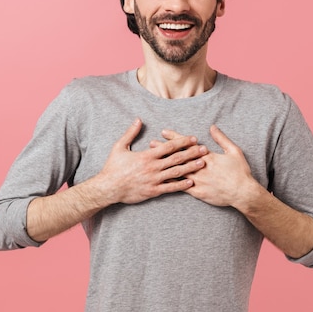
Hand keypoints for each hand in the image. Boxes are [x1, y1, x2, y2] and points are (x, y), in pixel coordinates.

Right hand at [93, 119, 207, 204]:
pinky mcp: (153, 191)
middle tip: (204, 149)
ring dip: (191, 167)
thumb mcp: (119, 147)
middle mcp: (152, 167)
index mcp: (146, 155)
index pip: (169, 146)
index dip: (182, 142)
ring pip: (176, 172)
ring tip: (202, 163)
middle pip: (176, 158)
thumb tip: (138, 120)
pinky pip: (170, 188)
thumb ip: (130, 133)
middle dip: (192, 153)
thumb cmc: (113, 167)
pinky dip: (181, 185)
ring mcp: (154, 180)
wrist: (108, 188)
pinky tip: (191, 182)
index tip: (193, 138)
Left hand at [158, 126, 263, 207]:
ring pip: (177, 171)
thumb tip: (212, 127)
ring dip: (164, 164)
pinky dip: (171, 183)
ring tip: (152, 161)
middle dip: (164, 149)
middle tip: (151, 144)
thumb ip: (221, 139)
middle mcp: (200, 167)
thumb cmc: (240, 172)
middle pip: (178, 156)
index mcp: (207, 156)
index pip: (187, 144)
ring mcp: (198, 180)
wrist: (243, 193)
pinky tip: (161, 180)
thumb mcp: (234, 151)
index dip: (175, 137)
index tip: (164, 132)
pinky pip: (182, 187)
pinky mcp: (198, 192)